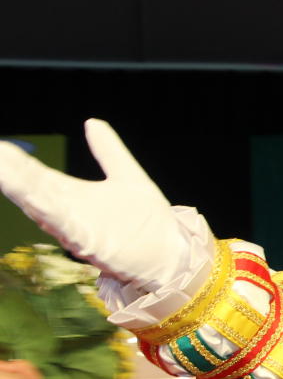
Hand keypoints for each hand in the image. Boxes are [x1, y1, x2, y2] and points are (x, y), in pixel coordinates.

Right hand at [0, 119, 187, 285]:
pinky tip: (33, 199)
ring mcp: (76, 228)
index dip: (15, 161)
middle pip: (30, 188)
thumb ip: (109, 150)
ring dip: (19, 188)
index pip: (35, 174)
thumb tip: (92, 122)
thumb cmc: (147, 224)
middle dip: (9, 172)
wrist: (170, 257)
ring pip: (40, 206)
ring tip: (1, 168)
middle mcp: (67, 212)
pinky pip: (65, 226)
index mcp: (72, 196)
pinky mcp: (91, 243)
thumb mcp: (127, 176)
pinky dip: (50, 214)